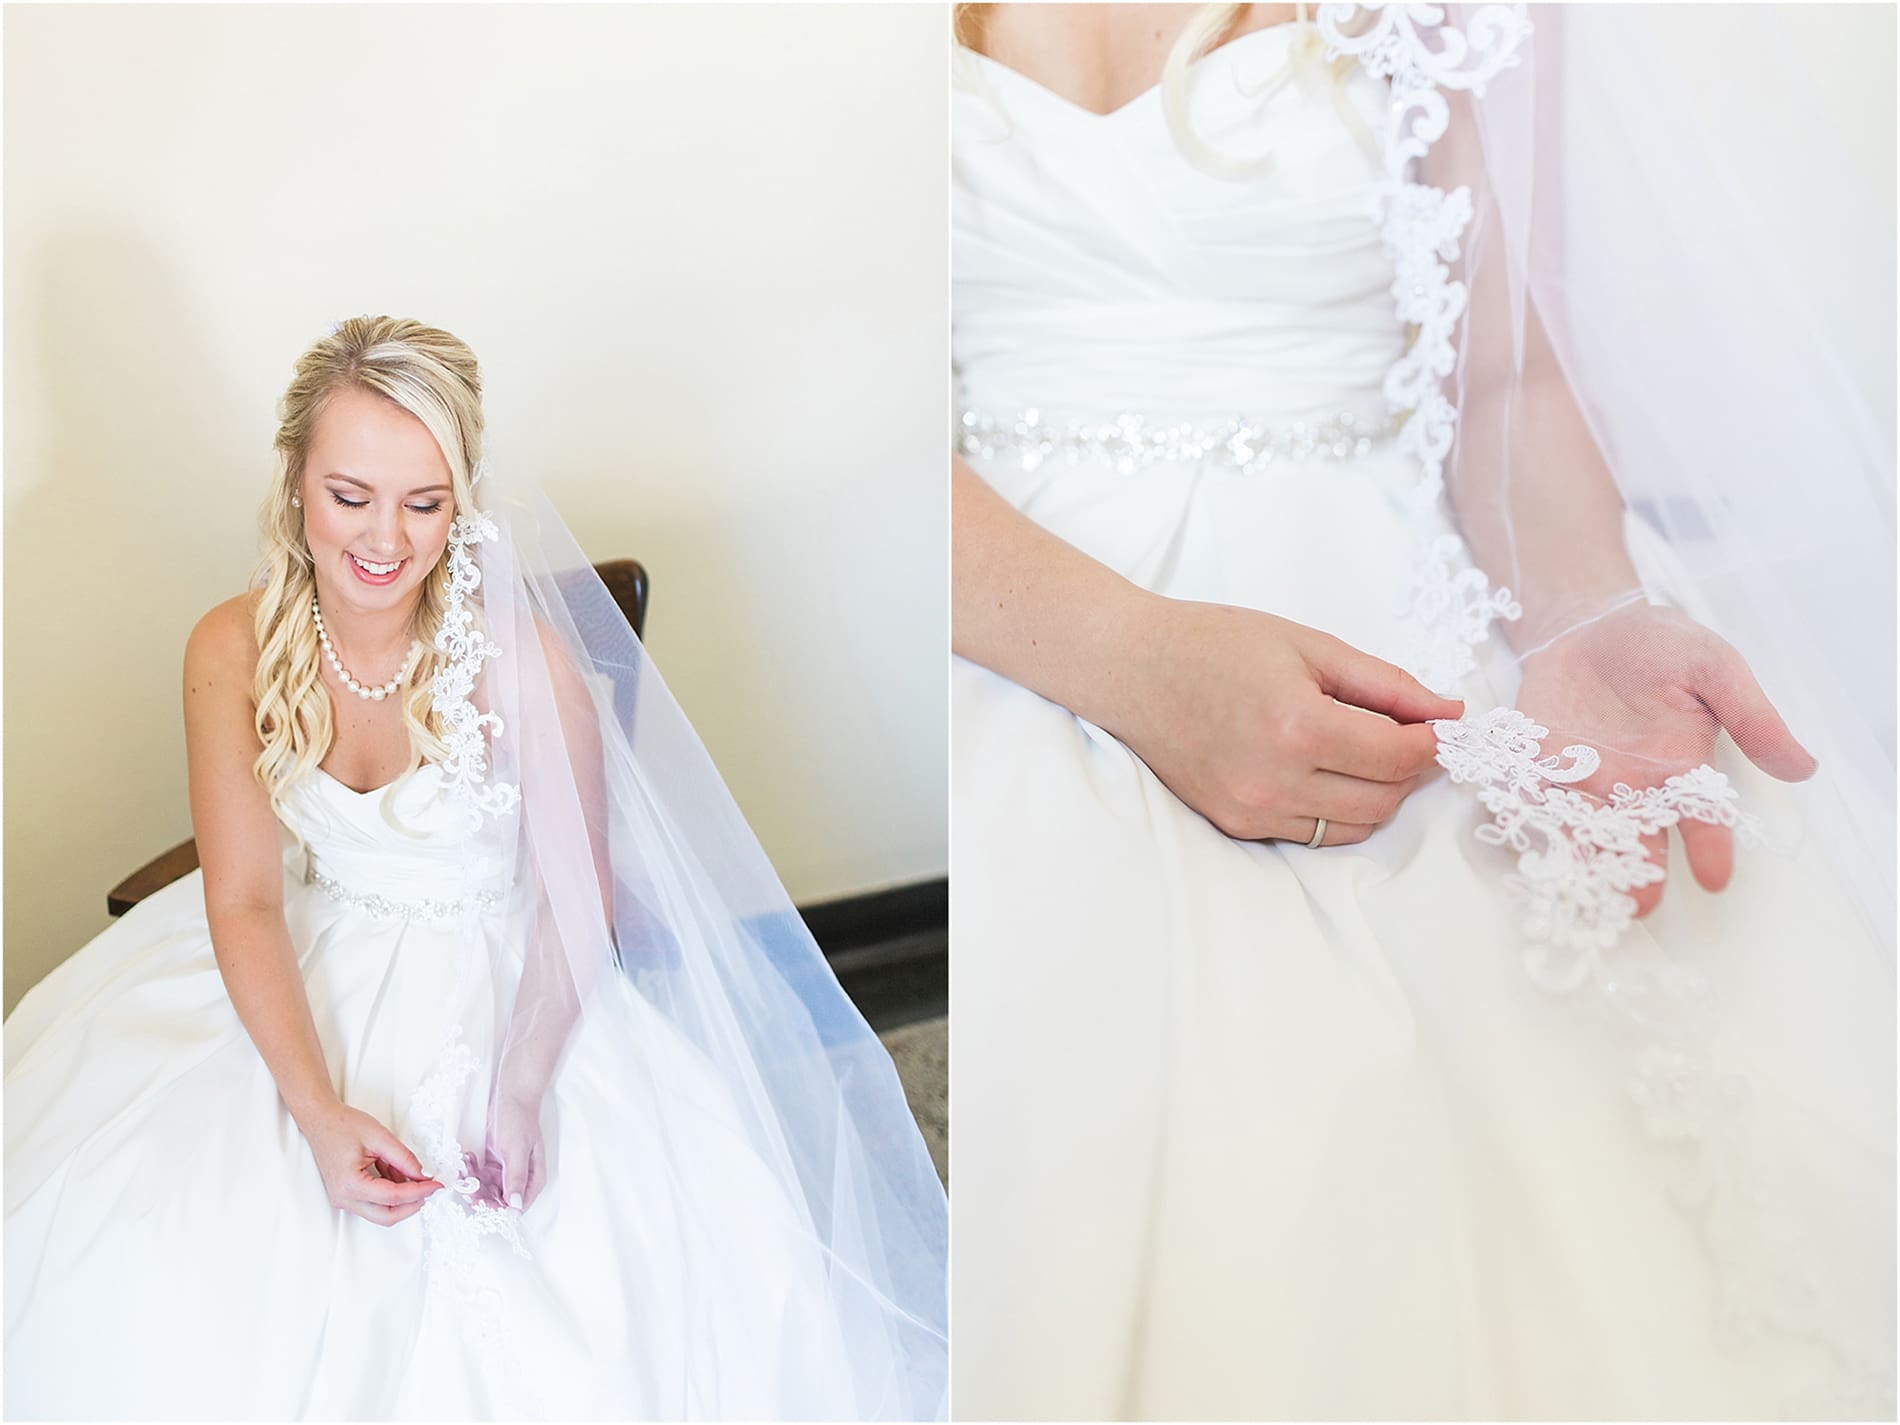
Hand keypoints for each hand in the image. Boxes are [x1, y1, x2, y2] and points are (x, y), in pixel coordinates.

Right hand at [301, 1102, 442, 1225]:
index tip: (436, 1184)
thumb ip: (404, 1158)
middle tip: (429, 1188)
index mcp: (351, 1184)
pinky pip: (373, 1203)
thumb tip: (423, 1175)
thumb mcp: (380, 1137)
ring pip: (381, 1212)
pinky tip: (396, 1173)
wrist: (320, 1120)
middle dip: (412, 1204)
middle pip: (387, 1216)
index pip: (393, 1197)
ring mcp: (343, 1199)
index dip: (419, 1191)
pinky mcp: (346, 1195)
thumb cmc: (342, 1125)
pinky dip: (390, 1193)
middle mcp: (344, 1198)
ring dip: (401, 1197)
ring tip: (409, 1171)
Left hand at [471, 1090, 546, 1212]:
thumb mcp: (517, 1149)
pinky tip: (468, 1157)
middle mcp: (519, 1179)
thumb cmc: (519, 1120)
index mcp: (533, 1179)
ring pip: (485, 1189)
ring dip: (472, 1180)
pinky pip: (478, 1176)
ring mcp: (504, 1173)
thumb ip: (516, 1177)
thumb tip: (515, 1206)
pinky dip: (470, 1170)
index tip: (480, 1200)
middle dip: (480, 1193)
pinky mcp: (492, 1166)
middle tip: (467, 1183)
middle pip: (498, 1200)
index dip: (497, 1208)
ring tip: (467, 1163)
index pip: (516, 1207)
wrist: (510, 1097)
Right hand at [1108, 598, 1463, 842]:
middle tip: (1405, 733)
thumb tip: (1449, 712)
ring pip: (1353, 826)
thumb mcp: (1307, 645)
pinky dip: (1335, 809)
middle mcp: (1275, 781)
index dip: (1431, 741)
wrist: (1130, 669)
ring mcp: (1251, 810)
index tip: (1437, 723)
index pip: (1398, 757)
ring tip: (1362, 750)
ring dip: (1376, 794)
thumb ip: (1384, 683)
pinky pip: (1313, 834)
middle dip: (1408, 769)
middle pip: (1384, 800)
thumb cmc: (1214, 644)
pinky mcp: (1235, 824)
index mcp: (1298, 727)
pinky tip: (1323, 770)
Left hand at [1514, 603, 1815, 914]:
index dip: (1710, 846)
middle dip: (1638, 869)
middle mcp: (1632, 785)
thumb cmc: (1662, 646)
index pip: (1702, 815)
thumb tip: (1804, 767)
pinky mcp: (1538, 763)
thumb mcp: (1714, 668)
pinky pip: (1531, 793)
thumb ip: (1752, 716)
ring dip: (1583, 856)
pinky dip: (1526, 810)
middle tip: (1639, 902)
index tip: (1715, 877)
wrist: (1592, 624)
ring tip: (1583, 887)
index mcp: (1681, 768)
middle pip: (1639, 835)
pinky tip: (1523, 830)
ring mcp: (1583, 778)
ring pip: (1585, 827)